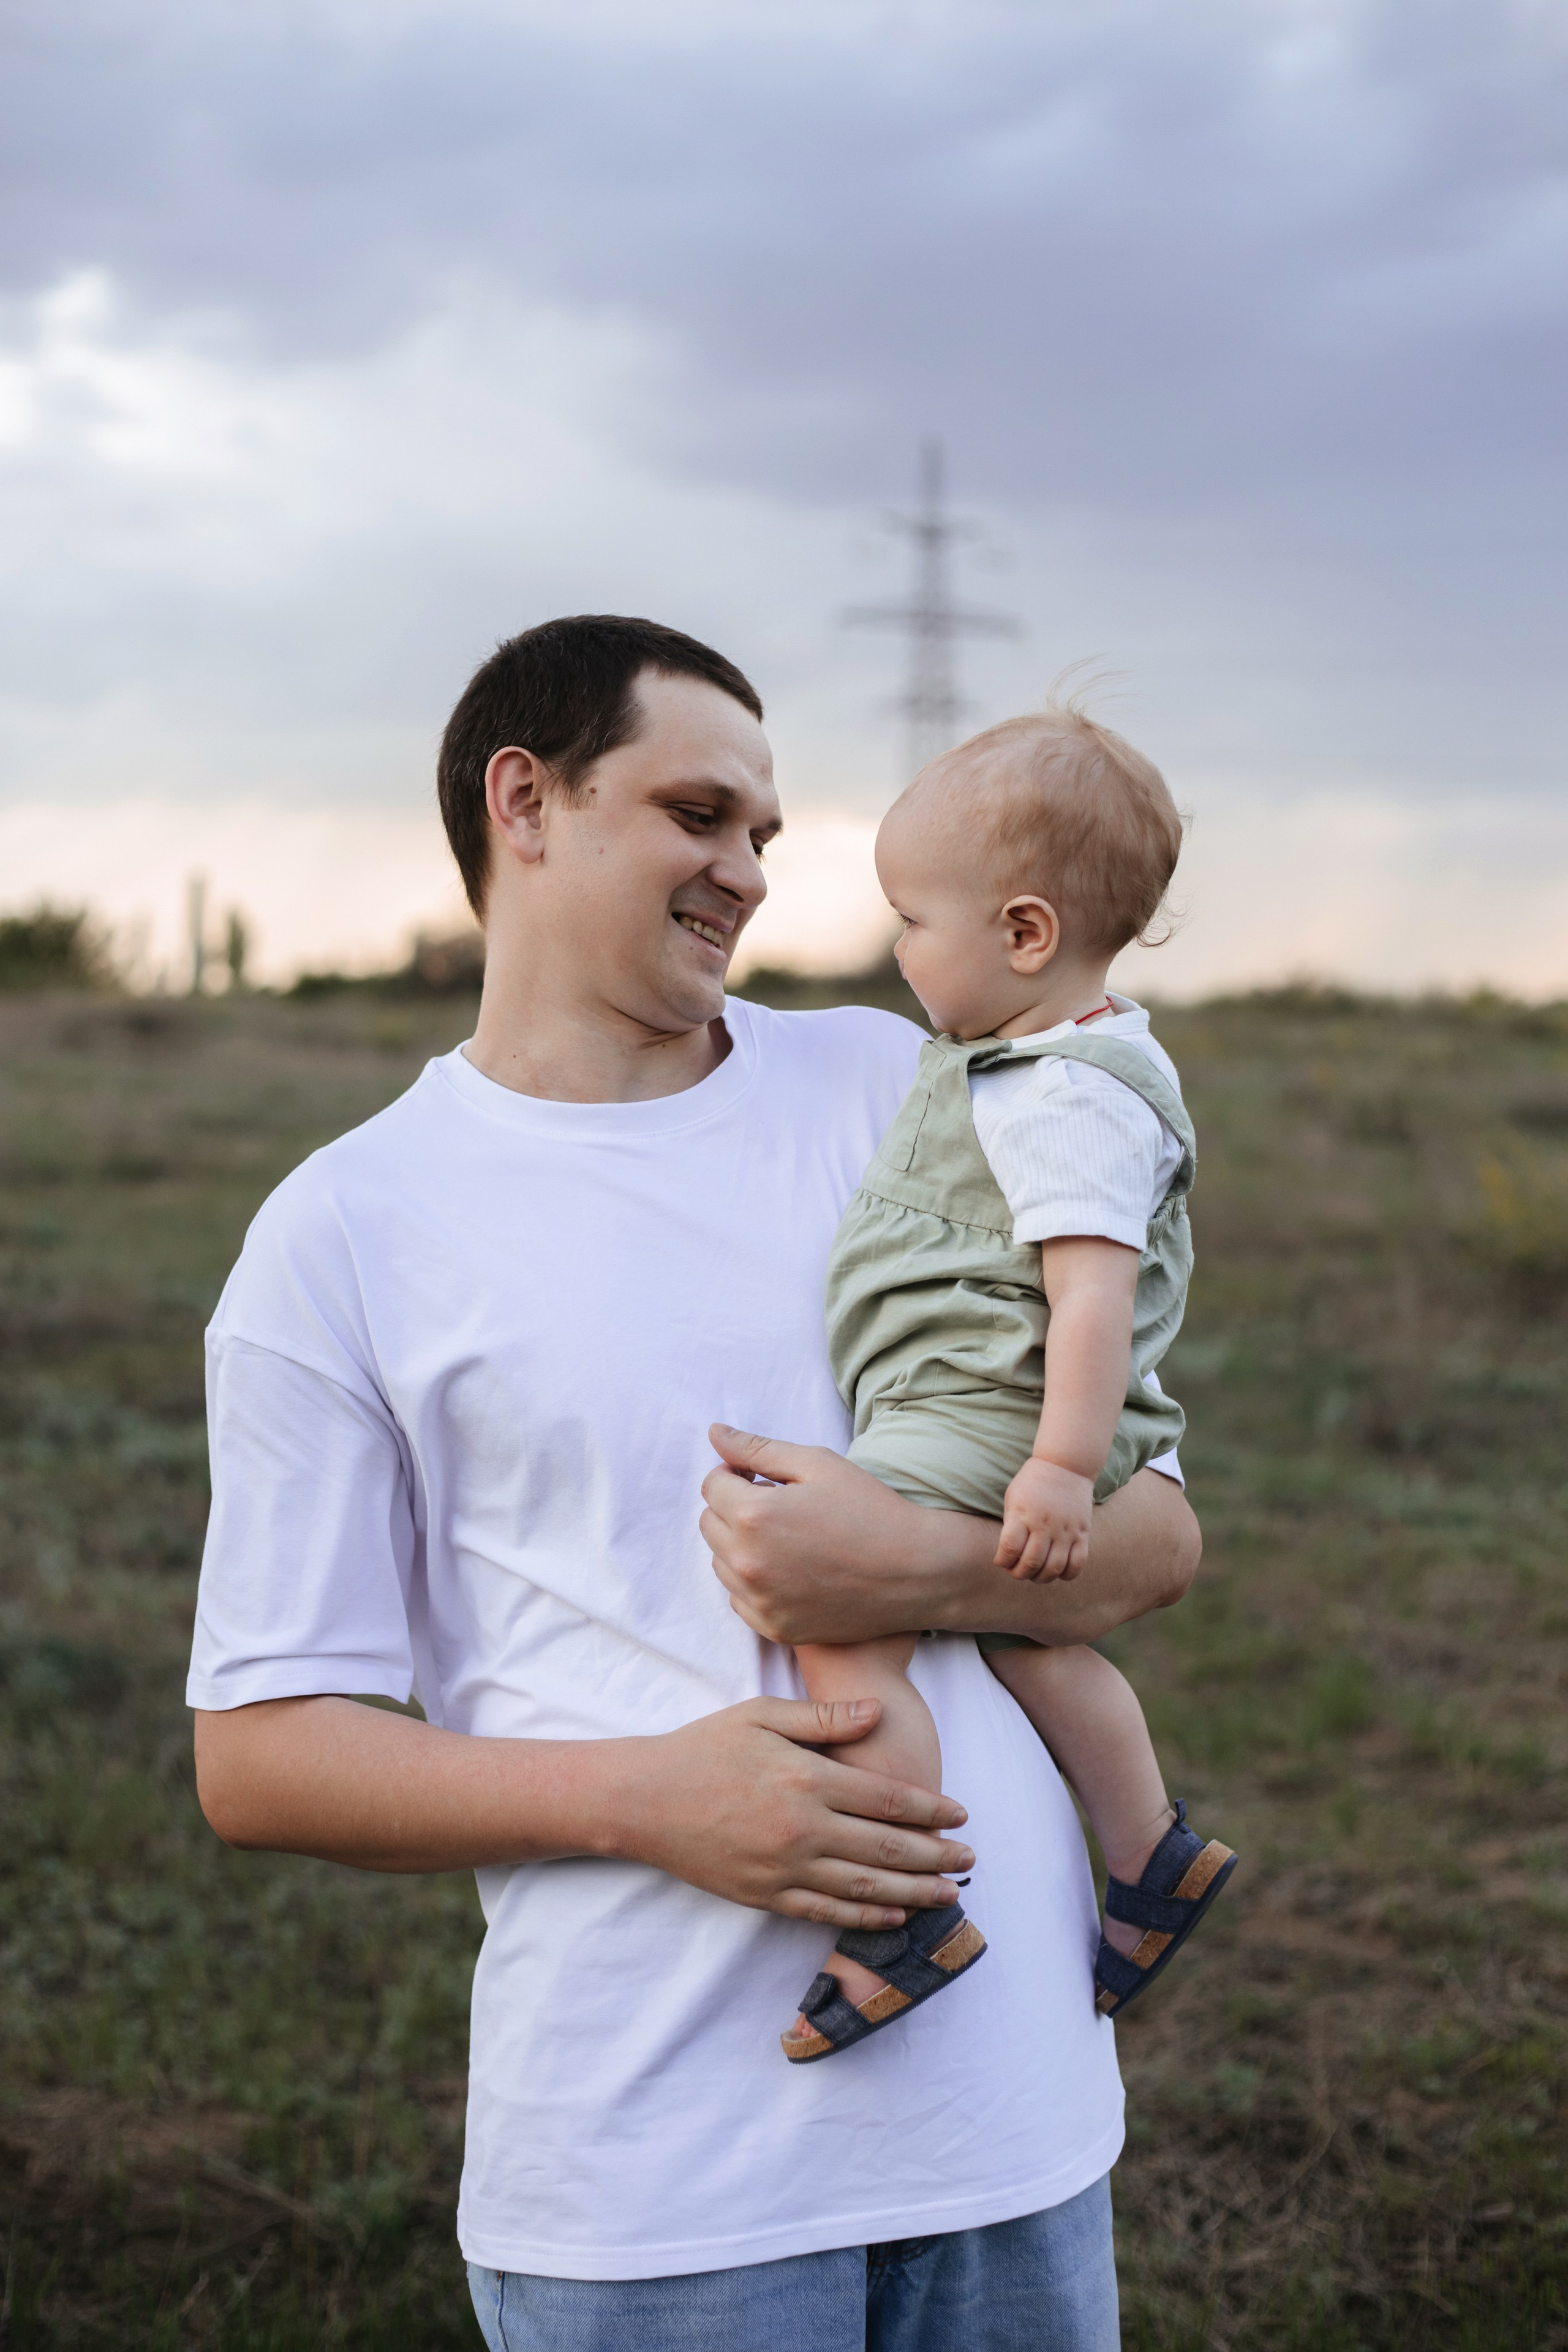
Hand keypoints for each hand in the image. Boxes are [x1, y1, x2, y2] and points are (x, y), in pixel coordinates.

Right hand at [617, 1695, 974, 1932]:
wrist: (644, 1799)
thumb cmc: (704, 1748)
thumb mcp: (762, 1715)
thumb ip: (824, 1717)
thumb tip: (878, 1713)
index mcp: (806, 1779)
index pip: (887, 1799)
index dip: (932, 1810)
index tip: (961, 1814)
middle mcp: (802, 1828)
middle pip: (888, 1848)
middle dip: (937, 1855)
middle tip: (971, 1858)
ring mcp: (784, 1868)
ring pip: (866, 1888)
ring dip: (915, 1892)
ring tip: (949, 1892)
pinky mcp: (766, 1896)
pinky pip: (828, 1912)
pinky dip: (868, 1917)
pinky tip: (896, 1914)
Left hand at [700, 1424, 975, 1644]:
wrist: (915, 1572)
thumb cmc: (870, 1510)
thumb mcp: (817, 1464)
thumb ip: (758, 1448)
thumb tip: (714, 1433)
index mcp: (753, 1515)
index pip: (712, 1484)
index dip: (737, 1474)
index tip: (765, 1478)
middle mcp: (747, 1562)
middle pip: (710, 1524)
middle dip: (734, 1508)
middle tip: (779, 1505)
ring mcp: (759, 1601)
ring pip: (721, 1563)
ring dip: (741, 1545)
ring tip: (787, 1538)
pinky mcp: (774, 1628)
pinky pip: (739, 1599)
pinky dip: (754, 1583)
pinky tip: (791, 1570)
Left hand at [994, 1457, 1092, 1581]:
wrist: (1065, 1465)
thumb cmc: (1033, 1483)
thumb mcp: (1013, 1499)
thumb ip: (1011, 1526)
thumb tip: (1009, 1555)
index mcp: (1023, 1514)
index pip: (1010, 1548)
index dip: (1002, 1561)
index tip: (1001, 1561)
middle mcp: (1045, 1524)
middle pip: (1031, 1562)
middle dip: (1019, 1574)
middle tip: (1016, 1571)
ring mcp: (1066, 1530)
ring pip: (1054, 1568)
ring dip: (1041, 1578)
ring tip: (1034, 1573)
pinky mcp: (1083, 1533)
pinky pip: (1077, 1563)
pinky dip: (1066, 1574)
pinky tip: (1057, 1571)